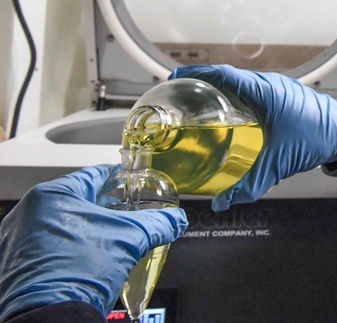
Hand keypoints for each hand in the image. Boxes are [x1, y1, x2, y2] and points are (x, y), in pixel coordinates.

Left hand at [0, 165, 186, 319]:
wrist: (51, 318)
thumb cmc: (77, 274)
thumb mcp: (130, 239)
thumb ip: (158, 223)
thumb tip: (175, 219)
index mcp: (51, 196)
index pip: (94, 175)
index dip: (118, 178)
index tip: (130, 182)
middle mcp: (28, 214)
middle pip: (77, 200)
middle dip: (103, 207)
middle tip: (125, 214)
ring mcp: (18, 240)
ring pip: (62, 223)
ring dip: (86, 229)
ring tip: (109, 240)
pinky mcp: (15, 264)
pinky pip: (48, 245)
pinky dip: (70, 247)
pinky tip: (88, 258)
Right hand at [170, 65, 336, 211]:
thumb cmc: (317, 137)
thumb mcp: (279, 163)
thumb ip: (250, 184)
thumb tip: (224, 202)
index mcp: (263, 91)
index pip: (221, 74)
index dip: (196, 73)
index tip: (176, 77)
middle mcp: (269, 84)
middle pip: (227, 76)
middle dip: (202, 82)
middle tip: (181, 94)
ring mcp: (278, 87)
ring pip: (241, 81)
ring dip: (220, 87)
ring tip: (199, 102)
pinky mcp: (285, 94)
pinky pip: (253, 88)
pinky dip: (237, 94)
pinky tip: (231, 111)